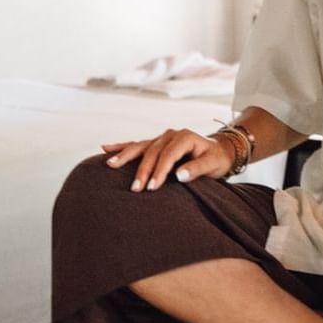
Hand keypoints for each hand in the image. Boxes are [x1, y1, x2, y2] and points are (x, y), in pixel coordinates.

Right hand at [100, 127, 232, 192]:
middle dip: (143, 170)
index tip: (152, 187)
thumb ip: (197, 168)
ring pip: (141, 147)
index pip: (168, 155)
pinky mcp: (155, 144)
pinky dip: (122, 147)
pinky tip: (105, 148)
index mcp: (184, 137)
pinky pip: (137, 145)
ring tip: (110, 164)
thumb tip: (180, 175)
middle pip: (152, 152)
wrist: (218, 152)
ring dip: (125, 156)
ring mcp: (161, 138)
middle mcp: (171, 134)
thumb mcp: (212, 164)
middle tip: (135, 188)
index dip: (160, 171)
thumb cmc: (215, 159)